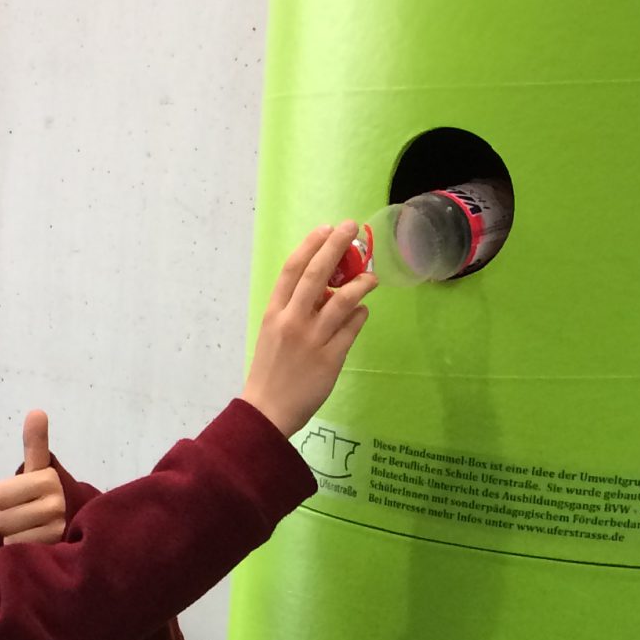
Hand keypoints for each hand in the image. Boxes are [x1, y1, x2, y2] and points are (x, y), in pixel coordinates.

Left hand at [0, 411, 67, 547]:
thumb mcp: (38, 469)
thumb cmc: (44, 495)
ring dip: (15, 535)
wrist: (73, 525)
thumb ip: (35, 444)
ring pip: (8, 535)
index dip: (2, 497)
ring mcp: (56, 529)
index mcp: (48, 479)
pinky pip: (18, 550)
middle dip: (7, 518)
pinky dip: (21, 549)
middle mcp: (56, 503)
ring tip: (32, 529)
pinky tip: (36, 544)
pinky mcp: (54, 550)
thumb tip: (37, 411)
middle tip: (25, 515)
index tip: (22, 494)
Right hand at [241, 223, 375, 438]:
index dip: (310, 245)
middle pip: (317, 275)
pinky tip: (363, 310)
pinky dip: (360, 315)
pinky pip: (352, 329)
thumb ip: (293, 309)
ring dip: (360, 284)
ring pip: (342, 301)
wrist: (268, 410)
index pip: (292, 269)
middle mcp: (293, 321)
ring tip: (371, 278)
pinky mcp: (331, 359)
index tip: (326, 228)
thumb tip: (324, 288)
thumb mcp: (272, 333)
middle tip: (352, 229)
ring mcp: (313, 340)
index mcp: (274, 312)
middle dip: (336, 247)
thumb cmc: (270, 369)